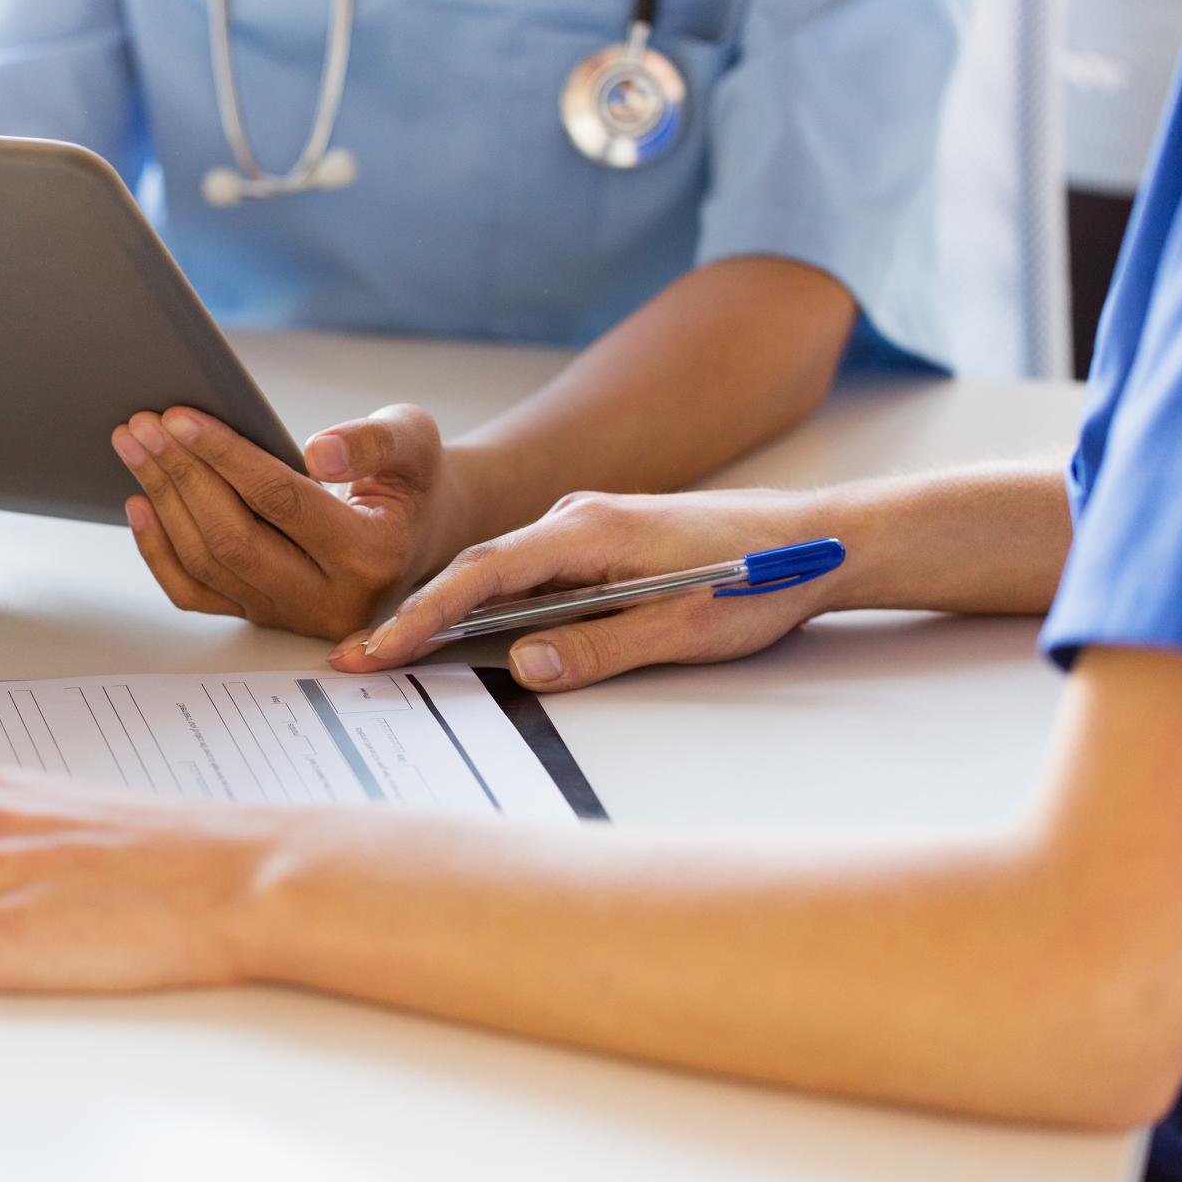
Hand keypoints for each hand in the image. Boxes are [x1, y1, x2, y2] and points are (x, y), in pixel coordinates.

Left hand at [111, 403, 460, 639]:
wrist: (416, 530)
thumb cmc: (410, 478)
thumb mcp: (412, 442)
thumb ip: (372, 442)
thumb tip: (318, 452)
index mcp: (372, 554)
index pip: (281, 501)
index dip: (225, 457)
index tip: (179, 417)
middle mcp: (331, 598)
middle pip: (233, 537)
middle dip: (181, 476)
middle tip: (143, 425)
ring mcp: (292, 616)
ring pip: (208, 563)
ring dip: (163, 501)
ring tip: (135, 447)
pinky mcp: (263, 617)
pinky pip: (196, 594)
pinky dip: (159, 551)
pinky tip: (140, 503)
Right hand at [329, 489, 836, 690]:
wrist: (820, 536)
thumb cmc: (761, 578)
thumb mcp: (683, 625)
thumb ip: (600, 645)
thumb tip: (525, 664)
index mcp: (590, 528)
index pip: (486, 572)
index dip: (427, 614)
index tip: (382, 647)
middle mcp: (578, 516)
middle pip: (478, 568)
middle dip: (418, 617)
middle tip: (360, 659)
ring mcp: (587, 526)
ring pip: (501, 571)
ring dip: (450, 612)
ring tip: (393, 652)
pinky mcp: (601, 542)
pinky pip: (530, 573)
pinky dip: (490, 603)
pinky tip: (466, 633)